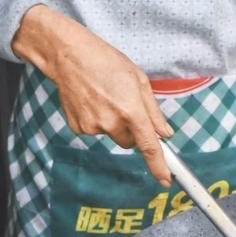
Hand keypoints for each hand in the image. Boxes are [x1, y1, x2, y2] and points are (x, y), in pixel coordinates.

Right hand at [13, 5, 172, 185]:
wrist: (69, 56)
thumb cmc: (106, 62)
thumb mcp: (139, 81)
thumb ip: (154, 111)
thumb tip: (165, 133)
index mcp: (131, 110)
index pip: (149, 146)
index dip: (159, 166)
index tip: (165, 180)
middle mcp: (111, 122)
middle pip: (130, 143)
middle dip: (132, 130)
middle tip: (125, 106)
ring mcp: (92, 127)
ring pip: (113, 136)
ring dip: (114, 124)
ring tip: (106, 98)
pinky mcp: (78, 127)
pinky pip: (96, 132)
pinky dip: (98, 121)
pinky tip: (93, 102)